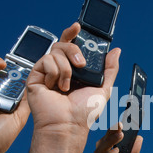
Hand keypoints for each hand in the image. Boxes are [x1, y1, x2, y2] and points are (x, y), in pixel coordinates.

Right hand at [19, 23, 120, 152]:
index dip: (72, 34)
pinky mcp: (35, 76)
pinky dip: (55, 73)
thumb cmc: (85, 112)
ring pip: (55, 51)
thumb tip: (116, 50)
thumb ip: (110, 68)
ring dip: (66, 69)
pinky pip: (46, 61)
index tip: (78, 27)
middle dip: (74, 51)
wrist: (68, 125)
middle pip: (63, 44)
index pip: (71, 46)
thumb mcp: (103, 87)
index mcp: (73, 70)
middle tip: (81, 66)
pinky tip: (55, 88)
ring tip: (67, 87)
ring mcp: (46, 72)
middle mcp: (59, 69)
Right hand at [92, 123, 142, 152]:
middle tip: (119, 124)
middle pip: (100, 146)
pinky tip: (116, 150)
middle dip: (109, 134)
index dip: (111, 133)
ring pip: (98, 152)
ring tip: (120, 133)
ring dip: (109, 142)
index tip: (120, 123)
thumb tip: (139, 137)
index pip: (106, 145)